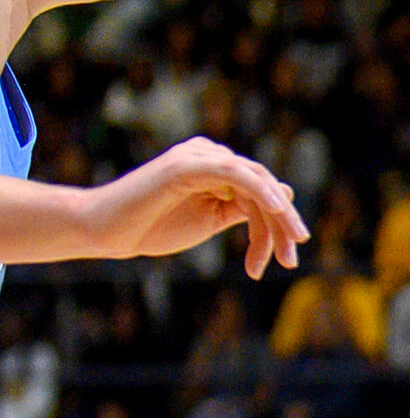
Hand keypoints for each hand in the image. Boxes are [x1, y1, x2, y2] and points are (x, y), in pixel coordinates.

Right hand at [82, 138, 308, 276]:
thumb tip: (284, 199)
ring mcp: (197, 157)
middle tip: (292, 261)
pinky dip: (260, 189)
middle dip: (284, 225)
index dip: (280, 226)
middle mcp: (209, 156)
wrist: (110, 231)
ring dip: (277, 219)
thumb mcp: (211, 219)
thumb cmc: (154, 226)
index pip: (262, 192)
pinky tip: (279, 209)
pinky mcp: (186, 165)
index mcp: (215, 168)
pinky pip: (234, 172)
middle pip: (264, 186)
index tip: (288, 261)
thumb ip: (242, 208)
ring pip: (256, 181)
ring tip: (286, 256)